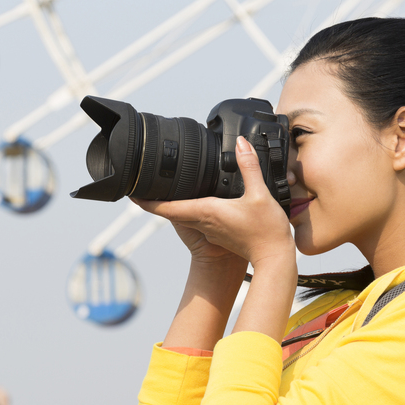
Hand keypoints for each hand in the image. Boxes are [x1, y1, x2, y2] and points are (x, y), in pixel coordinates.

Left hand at [133, 136, 294, 268]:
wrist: (274, 260)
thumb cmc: (266, 232)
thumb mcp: (260, 194)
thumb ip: (248, 167)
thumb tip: (241, 144)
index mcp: (207, 211)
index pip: (166, 208)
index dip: (146, 201)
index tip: (131, 193)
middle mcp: (204, 222)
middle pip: (170, 210)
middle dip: (154, 199)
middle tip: (140, 186)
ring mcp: (210, 230)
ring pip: (183, 214)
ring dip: (171, 204)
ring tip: (162, 189)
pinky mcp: (219, 234)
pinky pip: (197, 218)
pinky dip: (189, 208)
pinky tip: (198, 199)